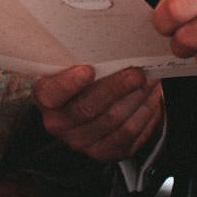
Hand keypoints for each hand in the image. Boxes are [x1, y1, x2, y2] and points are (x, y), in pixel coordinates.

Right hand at [33, 65, 162, 161]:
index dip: (69, 84)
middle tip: (136, 72)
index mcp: (45, 97)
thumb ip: (79, 58)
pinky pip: (129, 134)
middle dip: (116, 88)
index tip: (88, 70)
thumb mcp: (70, 65)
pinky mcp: (104, 152)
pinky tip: (151, 98)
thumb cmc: (80, 78)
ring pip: (114, 121)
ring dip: (136, 99)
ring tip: (150, 80)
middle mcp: (58, 123)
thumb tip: (110, 45)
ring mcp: (81, 141)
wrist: (85, 105)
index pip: (52, 93)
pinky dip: (144, 114)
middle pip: (87, 108)